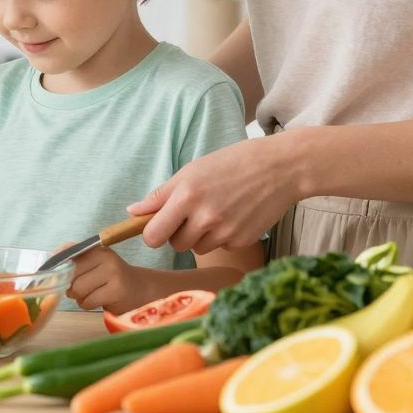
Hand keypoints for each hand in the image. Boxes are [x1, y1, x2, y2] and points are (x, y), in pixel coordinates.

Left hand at [65, 245, 150, 313]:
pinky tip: (98, 301)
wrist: (141, 290)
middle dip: (70, 287)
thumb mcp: (94, 264)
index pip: (66, 254)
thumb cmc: (110, 278)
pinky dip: (87, 305)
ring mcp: (113, 272)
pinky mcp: (117, 290)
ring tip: (90, 295)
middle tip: (80, 289)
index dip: (60, 268)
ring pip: (77, 289)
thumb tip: (48, 261)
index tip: (60, 275)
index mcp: (96, 248)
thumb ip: (73, 260)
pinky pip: (88, 301)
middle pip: (70, 274)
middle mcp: (105, 257)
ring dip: (79, 298)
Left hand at [129, 133, 300, 256]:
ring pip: (197, 248)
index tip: (158, 226)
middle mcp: (205, 217)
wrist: (279, 168)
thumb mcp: (191, 171)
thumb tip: (133, 212)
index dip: (153, 233)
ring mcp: (225, 231)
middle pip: (175, 245)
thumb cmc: (231, 163)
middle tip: (191, 213)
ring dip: (200, 235)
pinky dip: (222, 236)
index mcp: (187, 195)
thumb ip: (160, 195)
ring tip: (215, 210)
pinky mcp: (242, 241)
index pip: (154, 235)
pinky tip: (233, 215)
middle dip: (177, 233)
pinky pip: (220, 247)